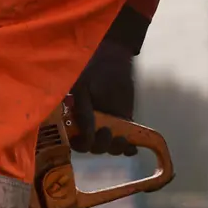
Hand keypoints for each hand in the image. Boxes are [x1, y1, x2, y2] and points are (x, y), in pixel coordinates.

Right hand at [67, 39, 137, 155]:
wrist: (113, 59)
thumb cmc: (92, 71)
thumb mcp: (82, 90)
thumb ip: (83, 113)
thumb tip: (87, 136)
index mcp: (74, 119)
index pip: (75, 141)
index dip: (82, 144)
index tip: (89, 139)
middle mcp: (90, 126)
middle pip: (94, 147)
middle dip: (100, 144)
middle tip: (106, 131)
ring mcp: (108, 125)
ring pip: (110, 147)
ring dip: (115, 148)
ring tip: (122, 138)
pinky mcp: (125, 123)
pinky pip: (127, 142)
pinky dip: (130, 148)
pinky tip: (133, 147)